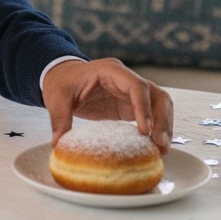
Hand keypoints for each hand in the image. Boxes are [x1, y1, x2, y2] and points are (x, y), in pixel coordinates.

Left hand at [41, 58, 172, 153]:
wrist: (61, 77)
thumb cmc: (60, 83)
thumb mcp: (56, 99)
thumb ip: (59, 120)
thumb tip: (58, 144)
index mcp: (110, 71)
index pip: (136, 86)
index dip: (144, 107)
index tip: (145, 130)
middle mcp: (125, 78)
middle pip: (156, 94)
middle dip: (162, 119)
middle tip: (160, 144)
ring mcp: (130, 92)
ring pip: (159, 104)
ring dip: (165, 125)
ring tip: (162, 148)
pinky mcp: (129, 105)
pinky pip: (151, 115)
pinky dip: (157, 128)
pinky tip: (155, 146)